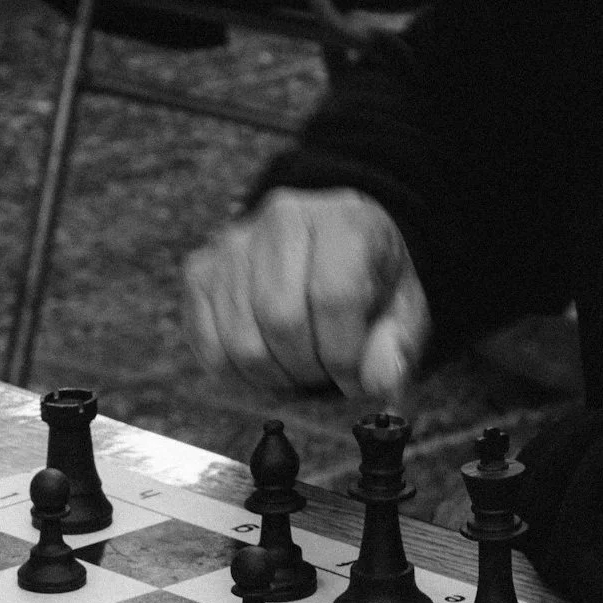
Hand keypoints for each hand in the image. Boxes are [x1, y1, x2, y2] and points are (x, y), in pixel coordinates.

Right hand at [183, 188, 430, 404]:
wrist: (329, 245)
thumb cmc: (366, 278)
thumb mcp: (403, 307)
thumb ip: (398, 344)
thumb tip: (380, 382)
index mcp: (342, 221)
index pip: (333, 297)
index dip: (343, 355)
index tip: (353, 380)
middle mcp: (281, 221)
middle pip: (281, 321)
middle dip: (306, 368)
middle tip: (322, 374)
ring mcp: (232, 245)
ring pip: (242, 342)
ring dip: (273, 375)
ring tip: (296, 367)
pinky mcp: (200, 272)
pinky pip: (208, 346)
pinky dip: (237, 372)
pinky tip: (265, 362)